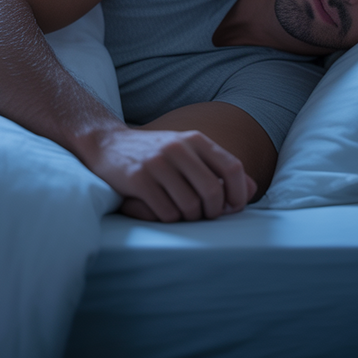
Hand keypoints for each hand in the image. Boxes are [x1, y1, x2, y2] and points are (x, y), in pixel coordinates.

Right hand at [80, 127, 256, 222]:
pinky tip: (162, 210)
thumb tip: (251, 188)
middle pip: (213, 192)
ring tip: (181, 212)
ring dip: (189, 218)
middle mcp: (178, 148)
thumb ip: (219, 167)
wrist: (106, 144)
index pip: (233, 168)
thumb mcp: (187, 151)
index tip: (233, 208)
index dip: (239, 194)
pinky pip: (166, 212)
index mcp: (195, 139)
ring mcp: (157, 162)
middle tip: (204, 215)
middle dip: (213, 212)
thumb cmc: (155, 154)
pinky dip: (169, 218)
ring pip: (190, 206)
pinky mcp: (139, 179)